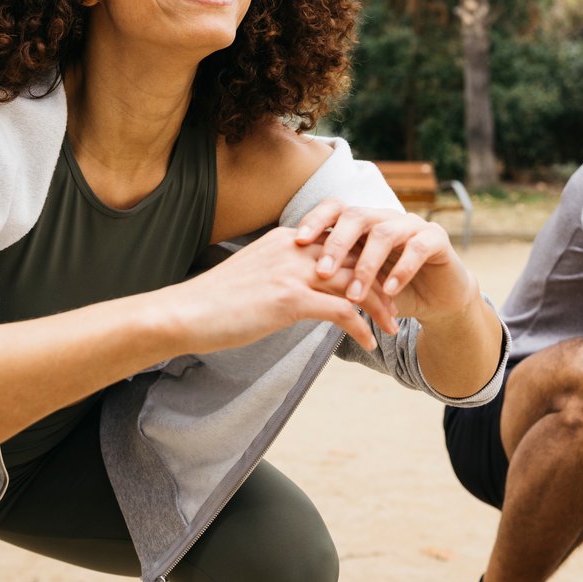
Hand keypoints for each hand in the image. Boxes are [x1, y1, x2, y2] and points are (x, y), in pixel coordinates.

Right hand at [161, 226, 381, 353]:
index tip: (382, 278)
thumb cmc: (214, 301)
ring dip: (380, 305)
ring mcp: (293, 272)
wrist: (184, 312)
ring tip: (393, 325)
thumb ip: (281, 272)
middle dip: (382, 279)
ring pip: (356, 282)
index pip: (339, 241)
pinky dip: (361, 327)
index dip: (366, 260)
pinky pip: (342, 310)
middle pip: (355, 257)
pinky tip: (369, 342)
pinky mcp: (290, 299)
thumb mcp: (254, 275)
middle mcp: (294, 249)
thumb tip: (299, 288)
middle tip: (398, 301)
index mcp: (286, 239)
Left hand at [295, 198, 480, 330]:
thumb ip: (334, 279)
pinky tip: (389, 291)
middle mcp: (385, 217)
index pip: (334, 209)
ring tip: (354, 295)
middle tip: (322, 272)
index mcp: (362, 223)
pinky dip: (401, 270)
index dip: (315, 220)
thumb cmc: (390, 291)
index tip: (296, 241)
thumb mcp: (358, 285)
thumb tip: (286, 284)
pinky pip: (417, 247)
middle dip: (337, 244)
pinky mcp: (436, 238)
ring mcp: (411, 224)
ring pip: (385, 233)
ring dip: (367, 266)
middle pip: (356, 216)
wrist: (437, 301)